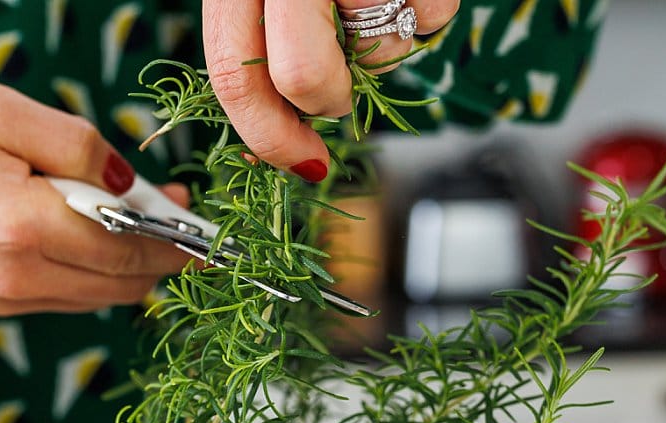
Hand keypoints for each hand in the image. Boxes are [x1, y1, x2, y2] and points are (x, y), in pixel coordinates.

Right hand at [0, 77, 190, 316]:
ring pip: (97, 298)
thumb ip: (75, 145)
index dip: (174, 239)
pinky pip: (63, 298)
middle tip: (179, 216)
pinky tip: (94, 237)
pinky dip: (92, 275)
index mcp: (19, 227)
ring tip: (143, 222)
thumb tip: (130, 182)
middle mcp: (13, 278)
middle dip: (161, 254)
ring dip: (129, 267)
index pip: (126, 248)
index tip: (203, 225)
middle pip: (121, 283)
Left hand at [203, 0, 459, 179]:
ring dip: (383, 46)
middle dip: (328, 101)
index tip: (303, 165)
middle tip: (340, 83)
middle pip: (302, 77)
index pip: (234, 74)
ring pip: (377, 54)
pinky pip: (431, 20)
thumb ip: (259, 43)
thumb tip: (284, 138)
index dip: (268, 138)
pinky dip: (426, 12)